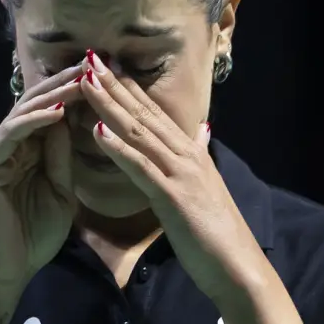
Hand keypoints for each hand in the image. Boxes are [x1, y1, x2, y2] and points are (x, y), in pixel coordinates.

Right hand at [0, 61, 87, 308]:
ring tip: (79, 78)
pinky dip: (33, 121)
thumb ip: (63, 159)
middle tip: (94, 62)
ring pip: (24, 112)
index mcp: (32, 152)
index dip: (78, 93)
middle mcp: (13, 146)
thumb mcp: (61, 192)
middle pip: (39, 103)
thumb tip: (75, 124)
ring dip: (52, 94)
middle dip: (66, 82)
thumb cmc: (33, 237)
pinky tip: (56, 111)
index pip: (55, 112)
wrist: (5, 271)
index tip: (106, 76)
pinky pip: (11, 134)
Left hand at [78, 54, 270, 307]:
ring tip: (87, 81)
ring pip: (139, 133)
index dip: (129, 88)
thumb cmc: (217, 234)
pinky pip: (142, 167)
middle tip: (90, 57)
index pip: (155, 114)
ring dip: (111, 105)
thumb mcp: (206, 187)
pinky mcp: (172, 196)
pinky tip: (98, 131)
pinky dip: (119, 148)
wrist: (237, 266)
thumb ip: (199, 156)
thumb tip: (201, 130)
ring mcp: (180, 173)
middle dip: (115, 85)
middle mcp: (186, 155)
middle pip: (144, 114)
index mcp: (191, 153)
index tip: (107, 66)